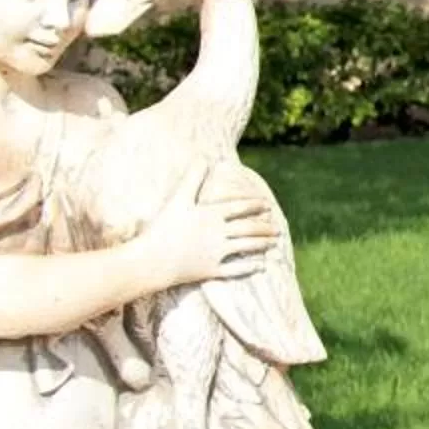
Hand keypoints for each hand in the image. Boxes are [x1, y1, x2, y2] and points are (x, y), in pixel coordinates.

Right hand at [143, 184, 278, 288]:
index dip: (255, 205)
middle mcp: (218, 233)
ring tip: (273, 242)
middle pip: (248, 228)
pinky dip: (249, 267)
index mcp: (211, 215)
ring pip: (246, 247)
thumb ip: (192, 178)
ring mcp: (216, 253)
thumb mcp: (178, 200)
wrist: (151, 260)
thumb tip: (203, 157)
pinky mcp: (211, 270)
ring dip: (262, 244)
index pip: (240, 208)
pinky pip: (235, 269)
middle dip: (264, 227)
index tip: (267, 205)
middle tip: (277, 227)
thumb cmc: (163, 228)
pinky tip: (260, 265)